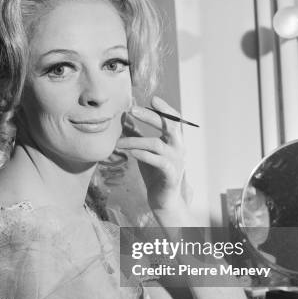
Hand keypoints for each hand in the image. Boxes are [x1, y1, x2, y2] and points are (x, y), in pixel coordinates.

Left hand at [116, 95, 191, 216]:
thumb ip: (136, 134)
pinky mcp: (170, 174)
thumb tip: (124, 117)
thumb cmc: (155, 173)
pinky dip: (143, 155)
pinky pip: (157, 161)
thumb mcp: (145, 150)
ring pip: (156, 144)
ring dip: (135, 141)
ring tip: (118, 142)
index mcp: (174, 140)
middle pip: (169, 126)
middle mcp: (178, 148)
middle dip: (151, 116)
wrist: (165, 199)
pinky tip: (131, 153)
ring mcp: (176, 161)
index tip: (152, 99)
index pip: (174, 119)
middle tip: (132, 110)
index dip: (165, 108)